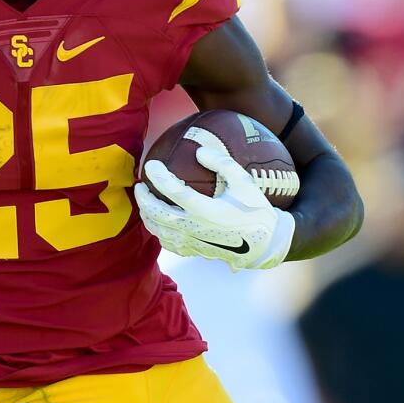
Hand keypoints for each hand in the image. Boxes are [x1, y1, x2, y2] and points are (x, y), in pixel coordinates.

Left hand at [135, 145, 294, 271]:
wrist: (264, 244)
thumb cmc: (255, 210)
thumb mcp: (245, 182)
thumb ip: (222, 164)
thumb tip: (198, 151)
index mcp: (209, 211)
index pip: (175, 192)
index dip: (159, 177)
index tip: (151, 165)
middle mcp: (197, 229)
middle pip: (158, 214)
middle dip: (144, 198)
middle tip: (139, 184)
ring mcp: (193, 243)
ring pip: (159, 230)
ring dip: (146, 215)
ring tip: (144, 201)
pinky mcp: (194, 251)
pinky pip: (168, 242)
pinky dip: (157, 230)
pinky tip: (156, 221)